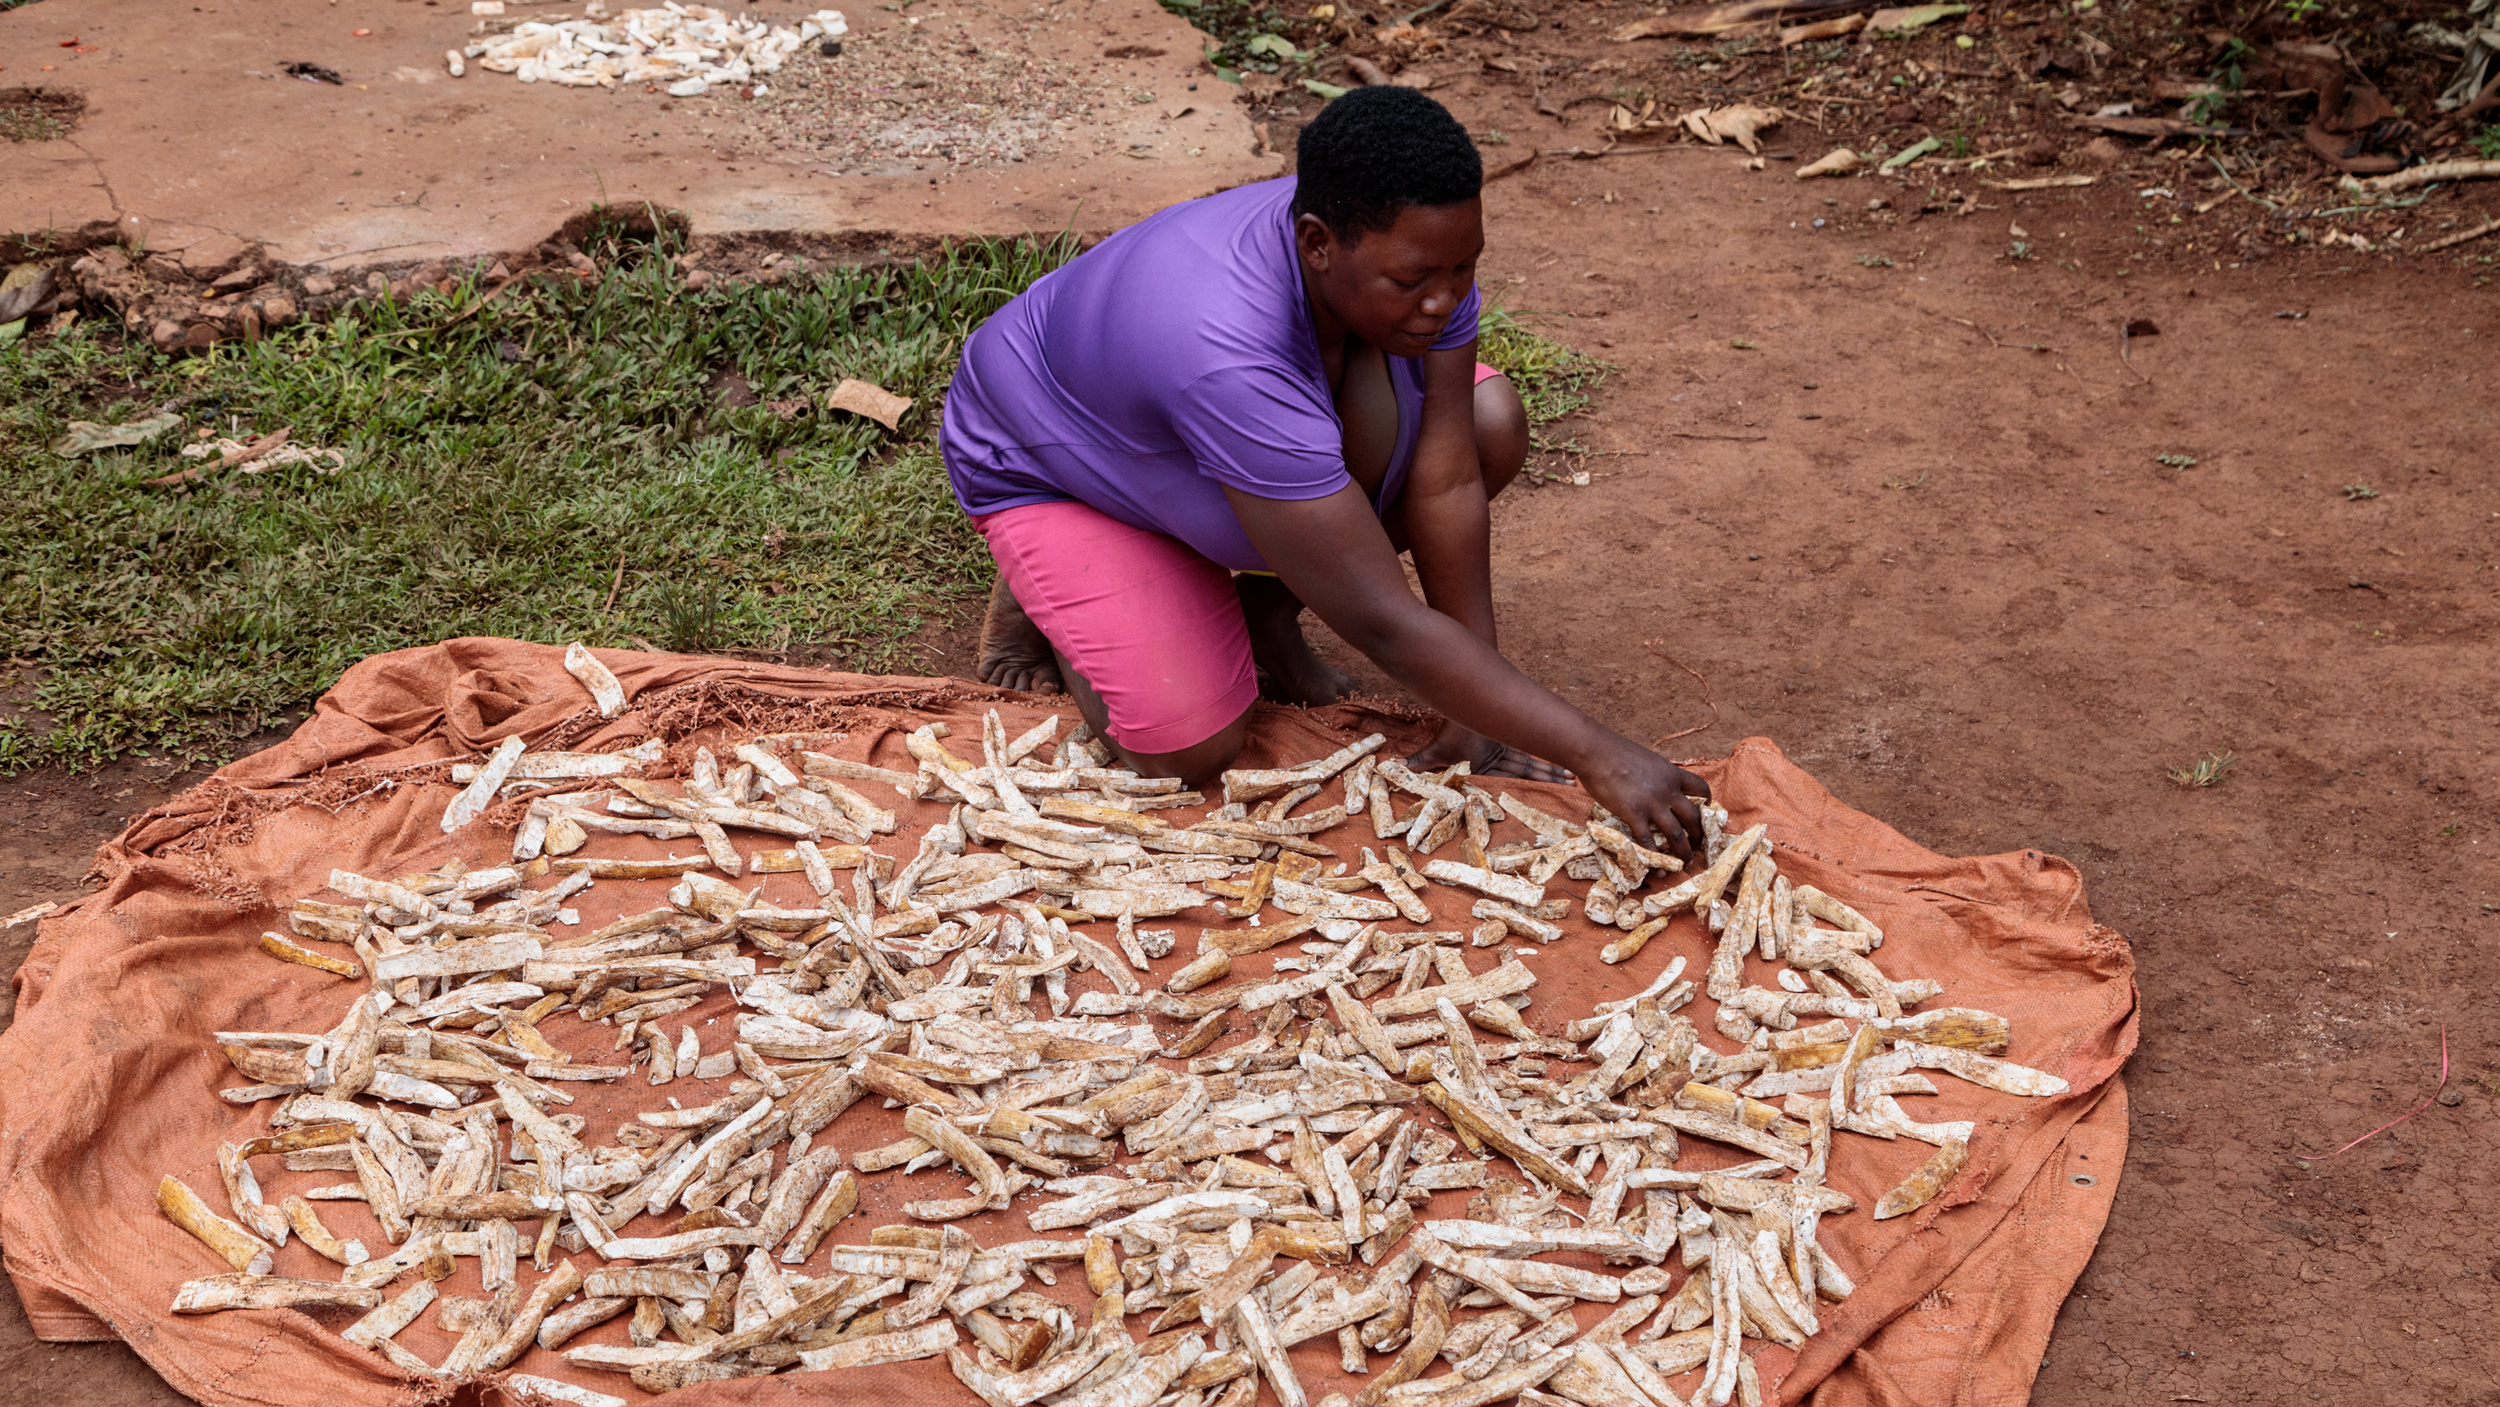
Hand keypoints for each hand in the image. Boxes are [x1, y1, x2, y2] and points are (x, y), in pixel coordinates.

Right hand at [1408, 720, 1572, 783]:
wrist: (1463, 699)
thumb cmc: (1450, 729)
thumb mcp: (1436, 752)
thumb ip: (1420, 765)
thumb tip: (1392, 770)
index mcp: (1486, 767)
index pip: (1513, 779)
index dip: (1532, 785)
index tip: (1548, 798)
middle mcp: (1499, 759)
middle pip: (1528, 772)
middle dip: (1549, 781)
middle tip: (1572, 788)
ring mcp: (1506, 745)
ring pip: (1535, 761)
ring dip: (1554, 769)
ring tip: (1575, 778)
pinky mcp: (1511, 734)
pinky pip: (1534, 747)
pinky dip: (1549, 753)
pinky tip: (1568, 760)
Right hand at [1578, 736, 1711, 860]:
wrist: (1596, 752)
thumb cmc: (1615, 752)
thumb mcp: (1647, 760)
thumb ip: (1656, 776)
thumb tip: (1654, 786)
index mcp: (1672, 774)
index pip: (1701, 789)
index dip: (1707, 803)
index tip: (1705, 813)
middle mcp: (1668, 790)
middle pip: (1694, 817)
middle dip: (1699, 835)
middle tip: (1696, 846)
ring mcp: (1652, 804)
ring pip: (1677, 834)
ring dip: (1683, 851)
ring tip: (1684, 862)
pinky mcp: (1634, 814)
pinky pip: (1648, 841)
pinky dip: (1655, 857)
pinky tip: (1656, 867)